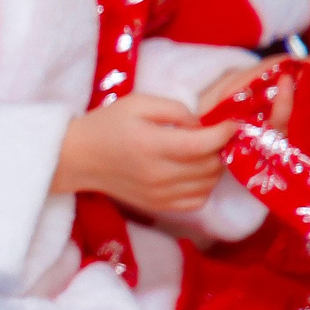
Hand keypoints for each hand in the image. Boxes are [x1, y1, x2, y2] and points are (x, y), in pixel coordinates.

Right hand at [54, 94, 236, 215]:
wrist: (77, 158)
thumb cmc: (107, 125)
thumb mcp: (137, 103)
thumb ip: (174, 109)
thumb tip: (201, 125)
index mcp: (151, 145)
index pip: (201, 145)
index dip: (224, 133)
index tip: (232, 122)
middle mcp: (157, 175)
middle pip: (210, 166)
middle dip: (220, 148)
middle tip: (215, 134)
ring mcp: (159, 195)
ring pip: (208, 184)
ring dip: (214, 167)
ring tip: (204, 151)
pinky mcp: (158, 206)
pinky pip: (197, 201)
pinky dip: (204, 186)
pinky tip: (194, 171)